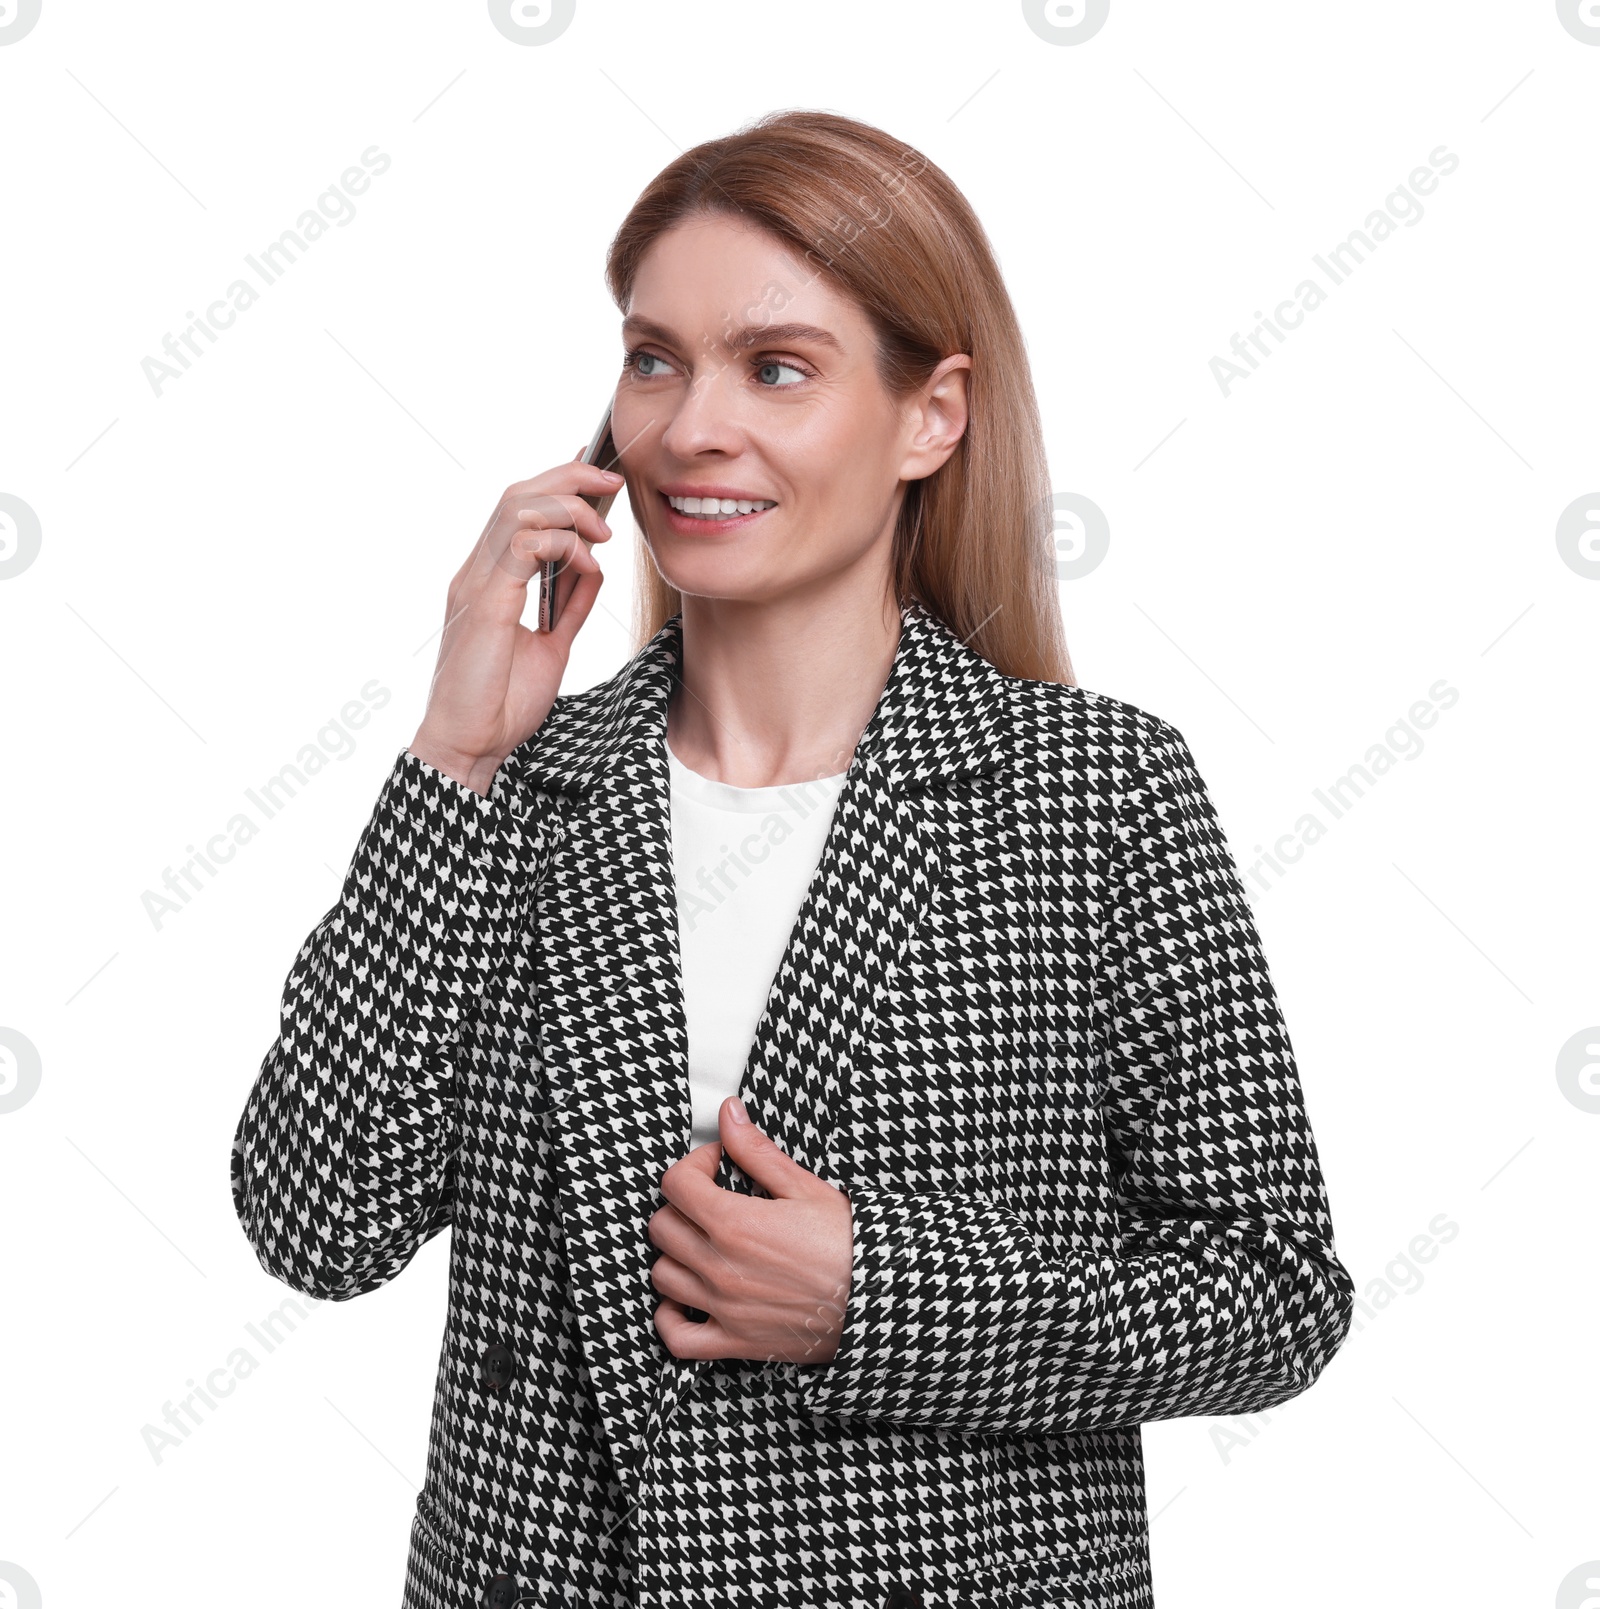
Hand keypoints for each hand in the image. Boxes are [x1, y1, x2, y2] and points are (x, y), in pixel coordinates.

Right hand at [408, 447, 620, 794]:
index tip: (599, 476)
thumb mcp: (552, 645)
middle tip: (613, 481)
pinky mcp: (485, 604)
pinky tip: (588, 563)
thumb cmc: (501, 704)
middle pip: (518, 494)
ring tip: (605, 530)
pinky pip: (522, 547)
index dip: (558, 481)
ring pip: (518, 507)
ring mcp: (477, 584)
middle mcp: (477, 571)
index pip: (520, 508)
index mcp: (489, 578)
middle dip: (569, 476)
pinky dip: (563, 545)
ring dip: (570, 506)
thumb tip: (593, 570)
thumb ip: (570, 605)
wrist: (470, 746)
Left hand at [649, 1098, 853, 1366]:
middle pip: (662, 1227)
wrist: (878, 1298)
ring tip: (702, 1244)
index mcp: (735, 1224)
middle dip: (682, 1205)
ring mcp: (724, 1308)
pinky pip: (676, 1337)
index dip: (693, 1164)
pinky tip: (688, 1297)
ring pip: (662, 1276)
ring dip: (676, 1254)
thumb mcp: (805, 1187)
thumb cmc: (849, 1245)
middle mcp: (721, 1267)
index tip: (714, 1165)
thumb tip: (729, 1116)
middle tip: (710, 1200)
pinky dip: (670, 1317)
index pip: (676, 1184)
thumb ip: (757, 1150)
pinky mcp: (735, 1342)